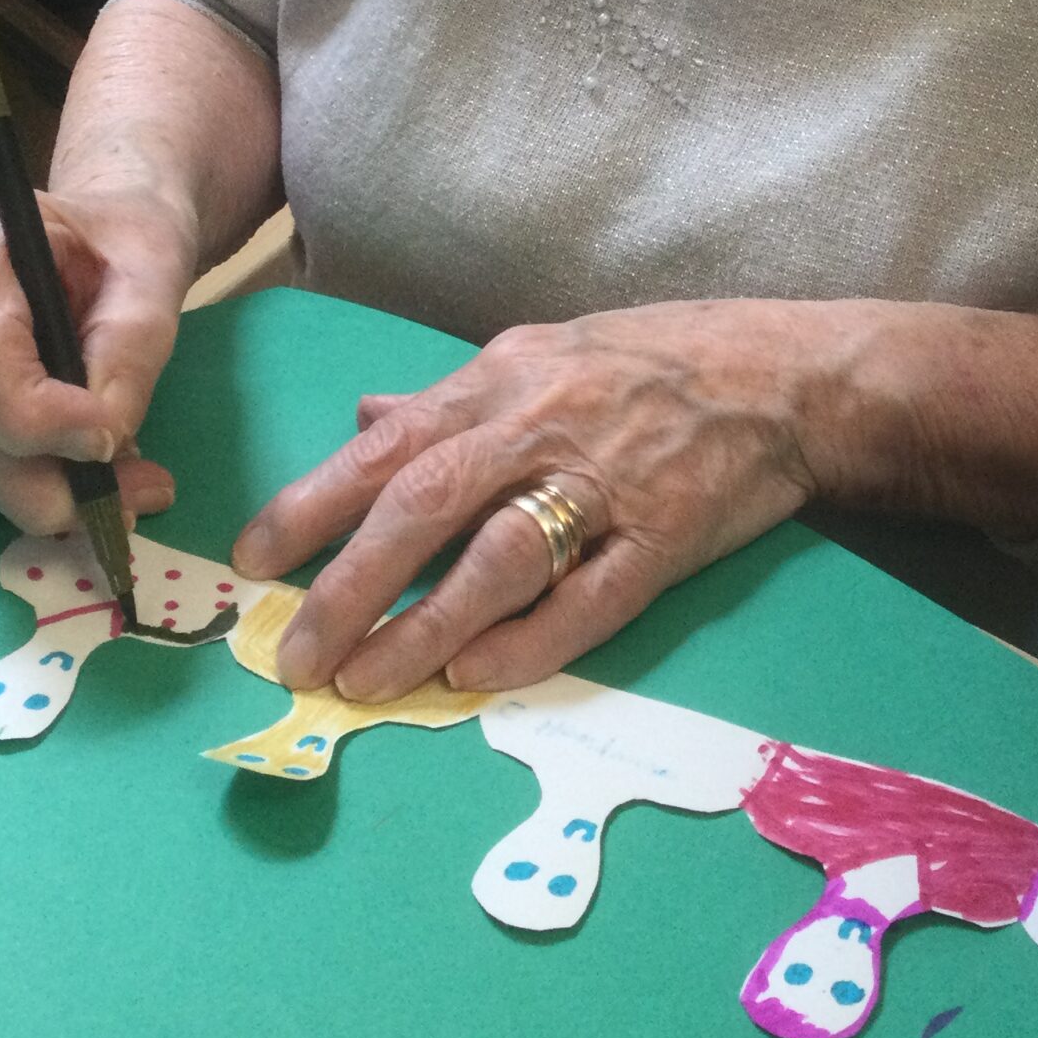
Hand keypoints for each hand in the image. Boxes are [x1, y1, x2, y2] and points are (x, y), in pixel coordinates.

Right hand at [0, 187, 198, 530]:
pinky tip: (73, 464)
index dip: (38, 418)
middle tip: (136, 501)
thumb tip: (104, 442)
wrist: (104, 231)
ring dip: (38, 492)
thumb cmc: (129, 241)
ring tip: (122, 484)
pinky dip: (15, 479)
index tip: (113, 441)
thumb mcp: (155, 276)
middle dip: (46, 484)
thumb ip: (133, 350)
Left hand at [233, 299, 835, 700]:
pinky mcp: (665, 536)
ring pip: (497, 558)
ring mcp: (606, 482)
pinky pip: (590, 597)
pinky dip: (529, 640)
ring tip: (365, 684)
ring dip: (423, 626)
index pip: (387, 445)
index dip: (313, 503)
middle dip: (348, 584)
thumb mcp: (541, 353)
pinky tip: (477, 678)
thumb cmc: (651, 362)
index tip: (254, 560)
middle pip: (425, 504)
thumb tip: (365, 419)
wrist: (783, 374)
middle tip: (295, 654)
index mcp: (501, 380)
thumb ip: (450, 399)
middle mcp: (541, 424)